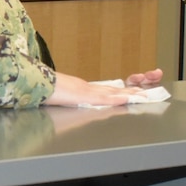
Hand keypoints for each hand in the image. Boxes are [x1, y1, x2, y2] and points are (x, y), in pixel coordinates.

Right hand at [44, 68, 163, 107]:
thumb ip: (72, 100)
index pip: (109, 90)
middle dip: (135, 87)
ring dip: (130, 93)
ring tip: (146, 94)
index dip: (125, 89)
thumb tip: (77, 103)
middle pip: (115, 88)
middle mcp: (88, 88)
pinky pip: (100, 98)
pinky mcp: (80, 95)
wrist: (32, 84)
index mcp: (84, 90)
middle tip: (153, 82)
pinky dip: (114, 97)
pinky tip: (126, 97)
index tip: (139, 88)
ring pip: (112, 92)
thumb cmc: (43, 93)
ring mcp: (85, 91)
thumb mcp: (61, 99)